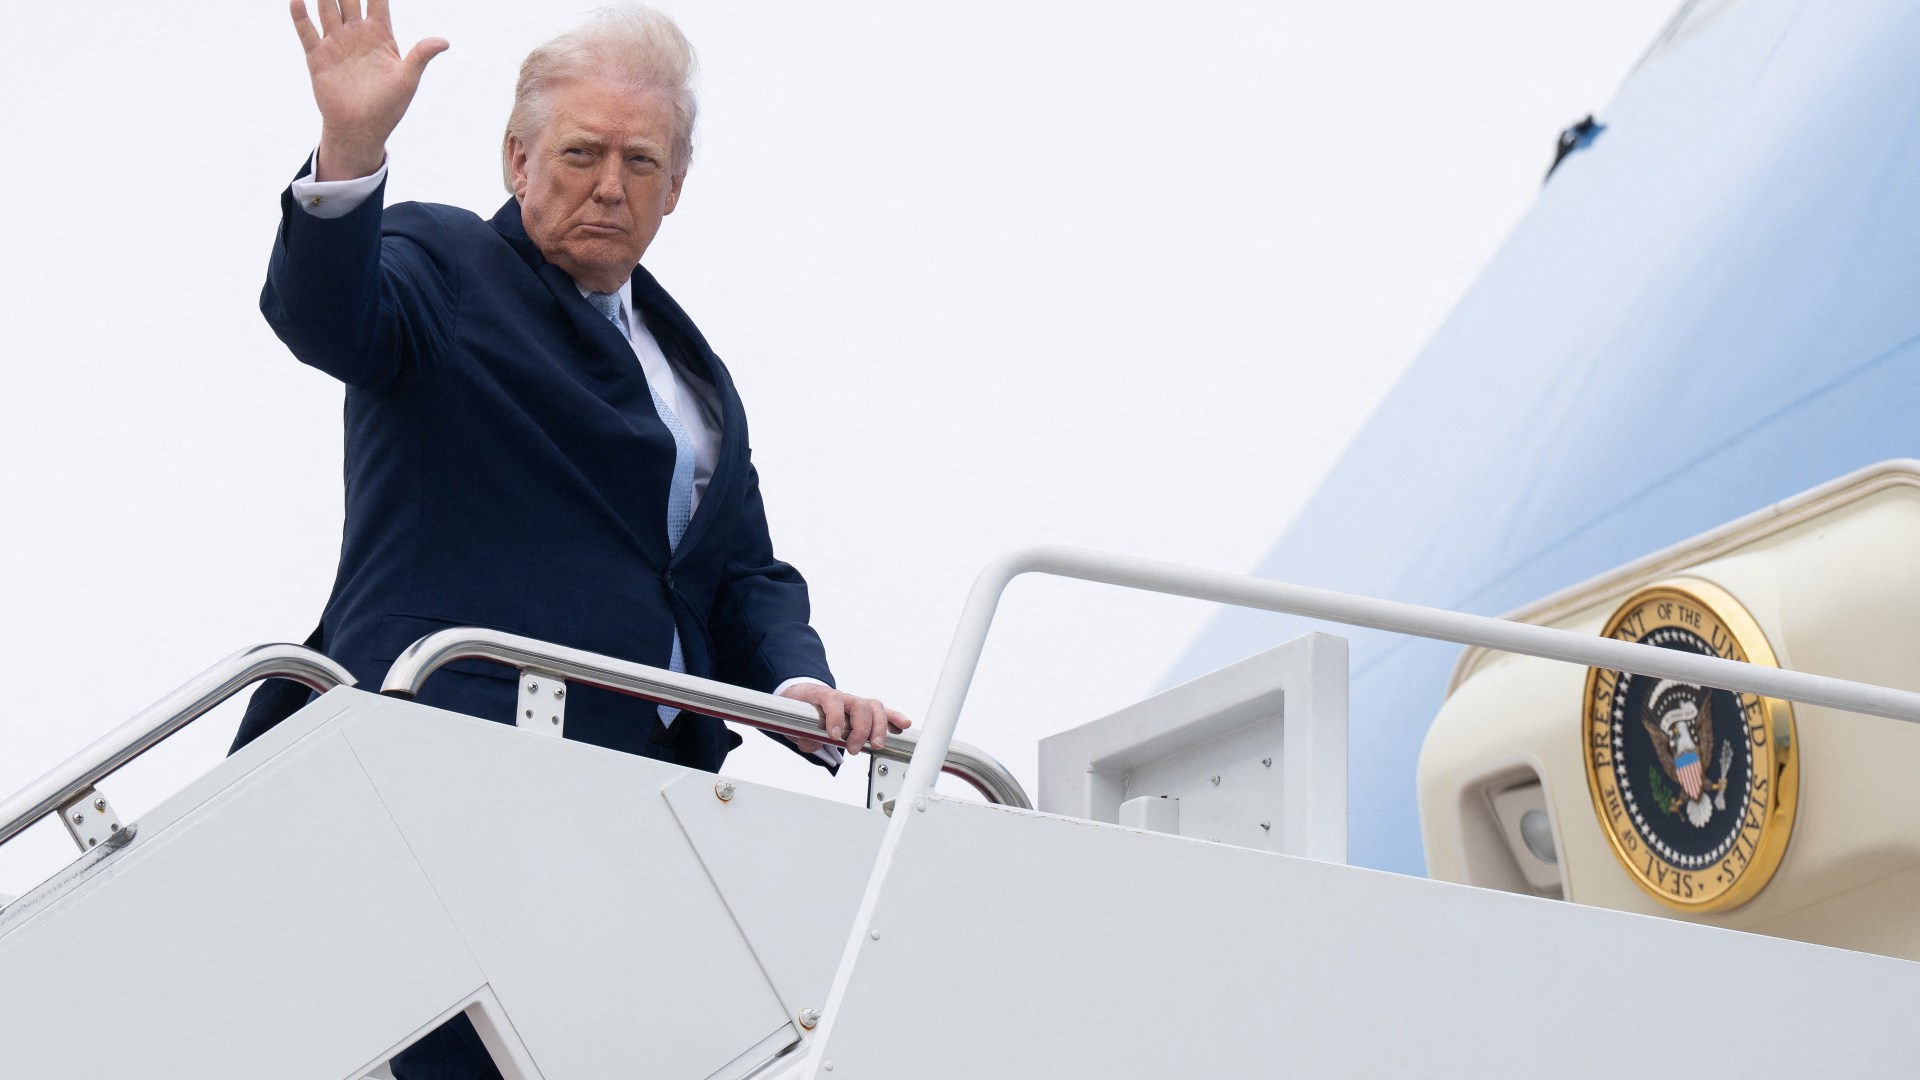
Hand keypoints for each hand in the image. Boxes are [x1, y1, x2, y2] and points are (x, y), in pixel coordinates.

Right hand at [291, 0, 447, 179]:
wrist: (361, 129)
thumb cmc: (388, 106)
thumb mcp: (407, 79)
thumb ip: (421, 56)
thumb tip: (445, 41)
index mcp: (380, 35)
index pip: (378, 1)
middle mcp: (356, 34)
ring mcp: (336, 43)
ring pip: (327, 9)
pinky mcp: (318, 57)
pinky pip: (307, 32)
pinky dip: (301, 15)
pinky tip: (297, 0)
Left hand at [778, 684, 910, 757]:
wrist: (803, 696)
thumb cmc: (801, 709)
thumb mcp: (794, 724)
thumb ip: (804, 736)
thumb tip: (814, 744)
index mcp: (822, 696)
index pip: (832, 700)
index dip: (835, 717)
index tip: (835, 736)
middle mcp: (843, 697)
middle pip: (859, 706)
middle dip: (861, 729)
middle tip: (854, 749)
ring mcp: (856, 703)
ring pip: (874, 708)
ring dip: (879, 727)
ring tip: (877, 745)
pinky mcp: (865, 710)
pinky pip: (883, 712)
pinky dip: (894, 718)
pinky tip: (903, 725)